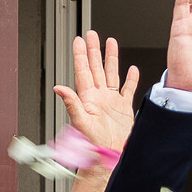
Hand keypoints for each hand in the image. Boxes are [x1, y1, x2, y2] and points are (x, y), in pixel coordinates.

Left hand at [54, 31, 138, 153]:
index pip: (83, 71)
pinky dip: (130, 79)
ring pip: (111, 74)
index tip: (79, 40)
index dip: (80, 55)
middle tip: (92, 34)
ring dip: (110, 58)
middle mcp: (99, 97)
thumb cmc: (93, 145)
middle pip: (96, 67)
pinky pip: (127, 89)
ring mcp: (111, 102)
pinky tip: (131, 69)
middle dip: (94, 50)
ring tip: (110, 43)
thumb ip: (71, 104)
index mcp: (88, 98)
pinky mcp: (123, 109)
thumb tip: (59, 88)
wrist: (109, 157)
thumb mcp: (81, 123)